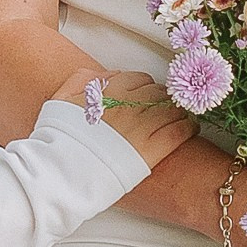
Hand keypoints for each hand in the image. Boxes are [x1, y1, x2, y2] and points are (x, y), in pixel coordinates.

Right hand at [54, 62, 191, 170]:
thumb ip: (80, 80)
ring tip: (179, 118)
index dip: (144, 88)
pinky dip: (188, 127)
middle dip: (162, 99)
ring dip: (177, 111)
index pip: (139, 79)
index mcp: (109, 90)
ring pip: (173, 109)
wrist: (61, 171)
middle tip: (162, 109)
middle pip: (158, 92)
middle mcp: (129, 104)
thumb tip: (101, 75)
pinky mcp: (152, 150)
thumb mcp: (60, 100)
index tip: (144, 97)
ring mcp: (142, 126)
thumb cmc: (57, 139)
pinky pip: (180, 130)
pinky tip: (189, 129)